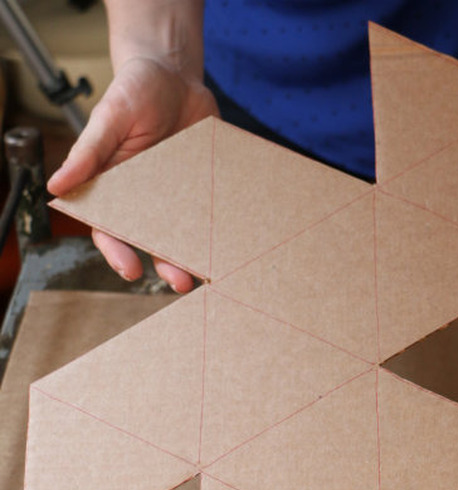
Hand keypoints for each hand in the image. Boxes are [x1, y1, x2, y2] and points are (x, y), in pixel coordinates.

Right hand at [48, 56, 218, 292]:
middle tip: (181, 281)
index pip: (111, 229)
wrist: (177, 74)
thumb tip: (57, 185)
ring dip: (197, 257)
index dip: (119, 252)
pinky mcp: (208, 191)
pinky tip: (234, 243)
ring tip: (210, 273)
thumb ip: (89, 152)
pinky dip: (223, 231)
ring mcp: (182, 198)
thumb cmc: (134, 91)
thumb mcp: (110, 116)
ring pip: (187, 236)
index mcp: (117, 188)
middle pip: (154, 241)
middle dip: (166, 265)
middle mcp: (149, 200)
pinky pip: (215, 215)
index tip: (131, 270)